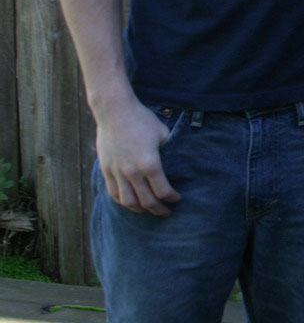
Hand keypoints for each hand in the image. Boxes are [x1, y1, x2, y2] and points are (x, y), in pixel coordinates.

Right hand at [95, 99, 181, 216]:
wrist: (114, 110)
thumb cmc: (141, 119)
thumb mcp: (163, 132)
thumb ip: (170, 150)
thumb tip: (178, 160)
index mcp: (149, 163)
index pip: (163, 191)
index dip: (172, 198)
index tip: (177, 198)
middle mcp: (132, 172)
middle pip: (147, 201)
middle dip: (159, 210)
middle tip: (166, 212)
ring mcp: (117, 172)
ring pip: (129, 202)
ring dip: (140, 210)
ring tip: (148, 210)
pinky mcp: (106, 170)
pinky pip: (114, 194)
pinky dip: (123, 202)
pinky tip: (131, 202)